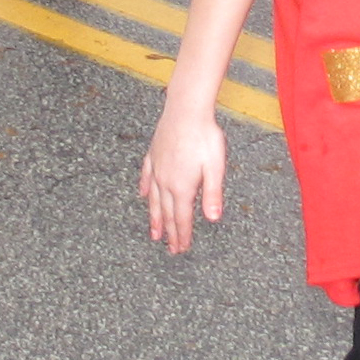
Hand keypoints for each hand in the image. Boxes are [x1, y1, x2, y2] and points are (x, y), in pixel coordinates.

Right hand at [140, 107, 228, 253]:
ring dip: (155, 218)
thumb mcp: (214, 167)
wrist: (186, 110)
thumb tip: (212, 218)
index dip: (182, 235)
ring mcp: (157, 168)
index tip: (181, 248)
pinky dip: (145, 189)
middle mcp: (166, 181)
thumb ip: (212, 194)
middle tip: (170, 248)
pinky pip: (147, 177)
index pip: (182, 217)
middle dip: (170, 233)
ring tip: (154, 233)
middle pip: (168, 213)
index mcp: (182, 186)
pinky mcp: (154, 155)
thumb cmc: (203, 136)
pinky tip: (144, 196)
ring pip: (155, 200)